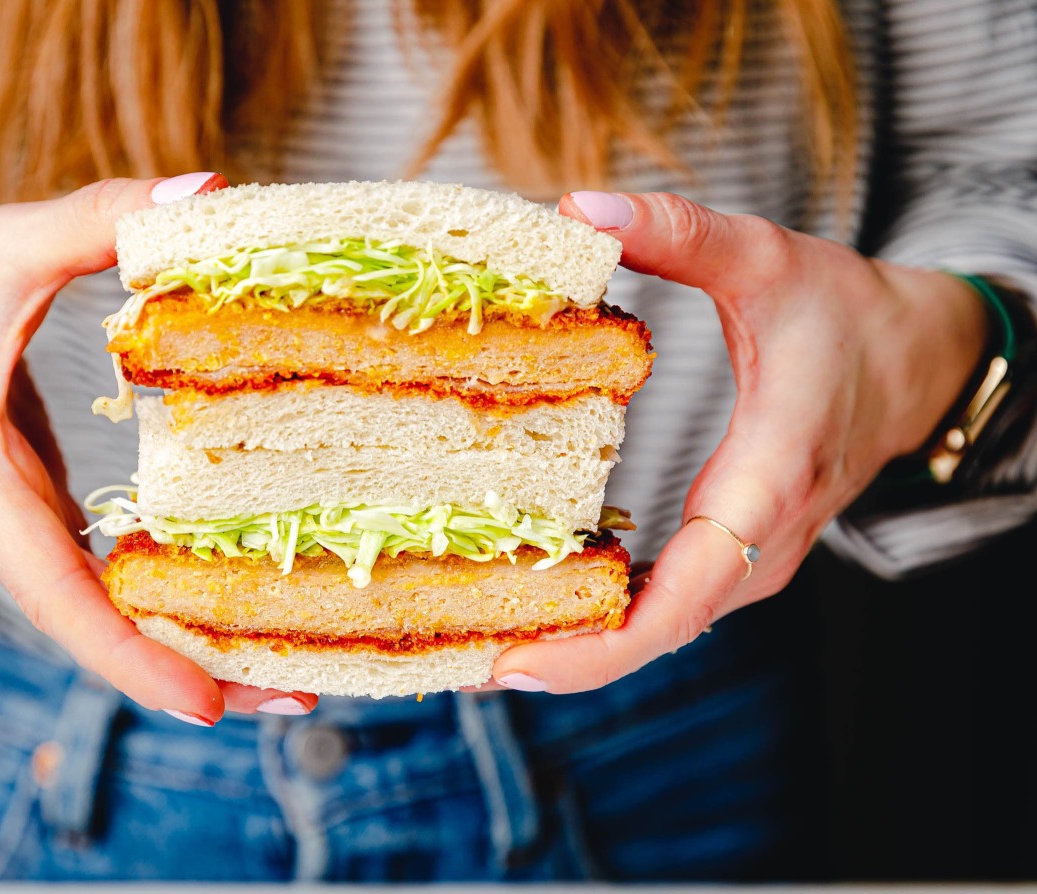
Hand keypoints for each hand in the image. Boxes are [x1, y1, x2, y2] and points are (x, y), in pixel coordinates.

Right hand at [0, 173, 317, 722]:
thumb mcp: (0, 244)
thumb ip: (97, 218)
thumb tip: (208, 190)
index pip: (56, 594)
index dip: (129, 656)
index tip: (205, 706)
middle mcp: (0, 529)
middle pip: (95, 628)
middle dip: (189, 672)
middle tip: (297, 702)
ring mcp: (19, 531)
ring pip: (104, 612)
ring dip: (189, 644)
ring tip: (291, 673)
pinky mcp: (40, 517)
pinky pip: (107, 578)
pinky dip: (169, 598)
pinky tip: (242, 604)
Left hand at [488, 190, 989, 692]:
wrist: (917, 358)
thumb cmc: (846, 314)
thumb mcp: (766, 259)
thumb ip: (678, 233)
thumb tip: (577, 208)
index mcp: (766, 485)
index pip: (684, 599)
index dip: (599, 645)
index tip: (517, 663)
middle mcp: (761, 546)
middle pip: (656, 632)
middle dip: (560, 656)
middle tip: (457, 658)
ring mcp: (752, 560)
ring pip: (659, 628)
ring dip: (574, 644)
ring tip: (474, 641)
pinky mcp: (737, 555)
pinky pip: (666, 606)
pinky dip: (602, 619)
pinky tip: (535, 608)